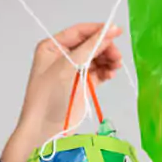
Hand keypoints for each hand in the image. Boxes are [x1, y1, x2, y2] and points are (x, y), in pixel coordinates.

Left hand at [3, 22, 125, 161]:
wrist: (44, 131)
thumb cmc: (48, 97)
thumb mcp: (68, 67)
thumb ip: (90, 48)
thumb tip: (111, 30)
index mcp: (52, 47)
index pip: (79, 32)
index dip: (98, 30)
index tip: (117, 32)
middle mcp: (62, 57)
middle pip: (90, 44)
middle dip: (104, 48)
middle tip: (117, 57)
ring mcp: (72, 71)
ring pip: (95, 58)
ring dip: (107, 60)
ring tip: (115, 67)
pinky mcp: (81, 85)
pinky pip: (97, 72)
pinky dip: (105, 72)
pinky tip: (110, 75)